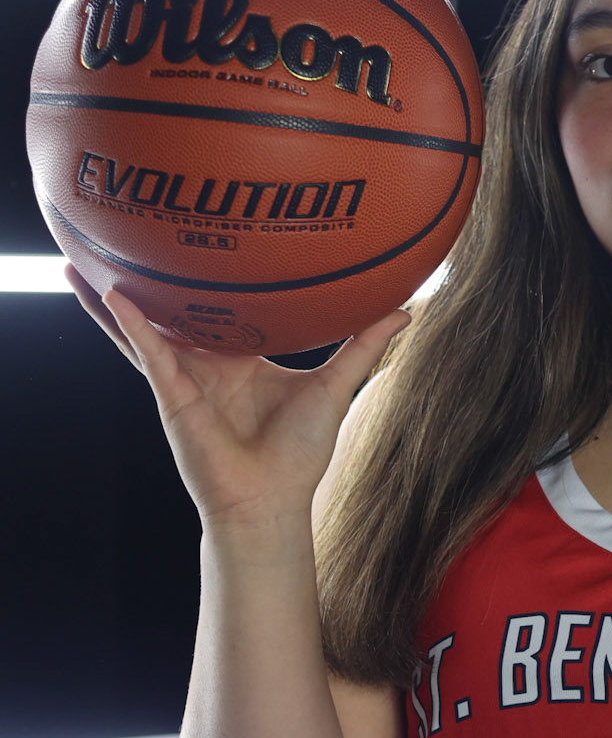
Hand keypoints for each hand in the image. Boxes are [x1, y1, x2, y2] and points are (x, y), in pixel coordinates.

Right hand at [65, 265, 409, 529]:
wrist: (272, 501)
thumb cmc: (299, 454)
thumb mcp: (335, 385)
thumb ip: (362, 345)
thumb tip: (403, 309)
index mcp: (240, 357)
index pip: (218, 308)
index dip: (206, 278)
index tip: (201, 238)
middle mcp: (206, 362)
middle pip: (170, 312)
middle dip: (145, 280)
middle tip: (126, 236)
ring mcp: (183, 378)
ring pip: (142, 328)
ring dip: (112, 299)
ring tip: (81, 261)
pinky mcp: (172, 396)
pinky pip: (148, 353)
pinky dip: (131, 325)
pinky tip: (113, 295)